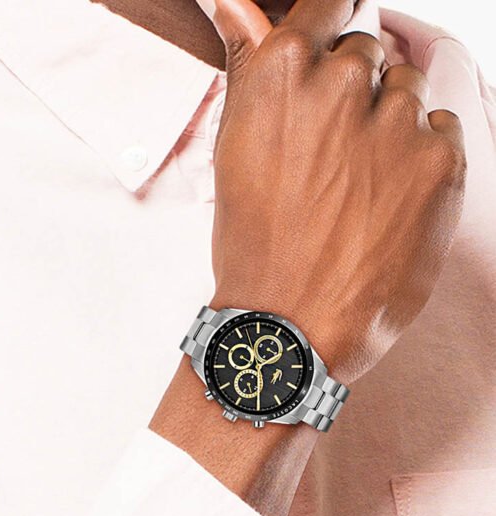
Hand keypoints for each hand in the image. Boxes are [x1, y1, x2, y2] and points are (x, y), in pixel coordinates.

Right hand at [202, 0, 465, 384]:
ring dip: (387, 123)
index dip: (333, 28)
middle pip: (367, 50)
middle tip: (332, 151)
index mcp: (281, 73)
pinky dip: (419, 155)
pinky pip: (441, 129)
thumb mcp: (233, 153)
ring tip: (358, 184)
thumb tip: (236, 4)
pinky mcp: (439, 160)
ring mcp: (395, 121)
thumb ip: (249, 69)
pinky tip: (387, 200)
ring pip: (406, 89)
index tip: (332, 55)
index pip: (331, 2)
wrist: (291, 324)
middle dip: (353, 89)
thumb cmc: (254, 242)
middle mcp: (341, 84)